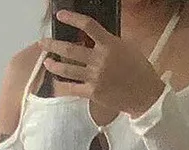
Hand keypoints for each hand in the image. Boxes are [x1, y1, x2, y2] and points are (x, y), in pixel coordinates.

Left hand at [41, 10, 165, 116]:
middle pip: (70, 50)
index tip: (60, 15)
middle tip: (43, 42)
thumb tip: (93, 38)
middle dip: (53, 45)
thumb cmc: (139, 70)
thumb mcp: (127, 48)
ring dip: (54, 65)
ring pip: (68, 70)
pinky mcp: (93, 93)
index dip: (72, 18)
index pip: (88, 26)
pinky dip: (62, 85)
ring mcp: (95, 77)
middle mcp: (100, 60)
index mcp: (110, 44)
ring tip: (46, 61)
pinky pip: (73, 88)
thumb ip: (109, 42)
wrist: (145, 95)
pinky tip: (55, 82)